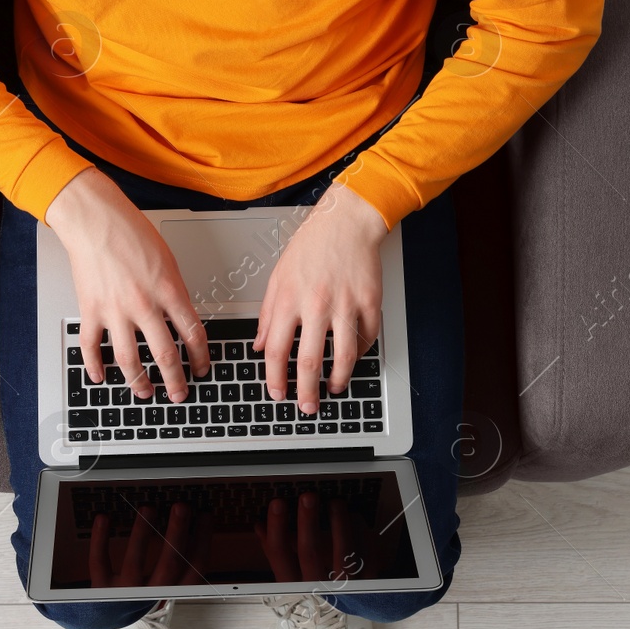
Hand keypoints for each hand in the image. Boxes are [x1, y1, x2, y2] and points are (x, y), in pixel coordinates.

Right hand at [46, 168, 210, 400]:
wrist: (96, 220)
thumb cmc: (131, 232)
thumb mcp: (168, 260)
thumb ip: (174, 292)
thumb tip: (179, 318)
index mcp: (169, 291)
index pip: (193, 334)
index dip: (201, 357)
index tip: (202, 368)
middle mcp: (144, 305)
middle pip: (165, 354)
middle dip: (175, 380)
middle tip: (179, 393)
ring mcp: (115, 311)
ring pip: (129, 359)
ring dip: (139, 382)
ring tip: (145, 392)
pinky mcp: (91, 310)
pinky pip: (91, 346)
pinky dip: (94, 365)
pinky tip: (100, 377)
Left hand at [89, 502, 212, 587]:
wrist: (110, 622)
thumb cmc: (142, 597)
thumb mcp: (165, 585)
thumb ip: (177, 562)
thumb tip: (189, 526)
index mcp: (170, 592)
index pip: (194, 569)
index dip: (202, 542)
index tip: (205, 516)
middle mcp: (150, 594)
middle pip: (169, 565)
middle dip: (177, 534)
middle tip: (181, 507)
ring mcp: (124, 593)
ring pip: (134, 563)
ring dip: (141, 533)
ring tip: (147, 508)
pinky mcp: (100, 588)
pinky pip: (99, 562)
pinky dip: (99, 540)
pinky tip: (104, 518)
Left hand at [252, 181, 387, 414]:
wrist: (347, 222)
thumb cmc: (311, 246)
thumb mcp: (278, 277)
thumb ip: (268, 314)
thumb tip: (259, 346)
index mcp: (289, 299)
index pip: (277, 351)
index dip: (275, 378)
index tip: (278, 393)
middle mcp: (316, 304)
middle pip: (309, 361)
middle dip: (306, 391)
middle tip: (307, 406)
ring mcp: (346, 305)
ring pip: (343, 357)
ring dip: (337, 380)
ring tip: (333, 388)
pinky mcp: (370, 302)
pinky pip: (367, 339)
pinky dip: (361, 354)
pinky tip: (353, 359)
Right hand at [253, 492, 371, 584]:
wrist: (348, 616)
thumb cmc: (316, 591)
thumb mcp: (291, 577)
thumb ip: (276, 552)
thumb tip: (259, 526)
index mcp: (295, 586)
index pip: (281, 556)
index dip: (277, 528)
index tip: (278, 503)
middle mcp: (318, 589)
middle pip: (310, 553)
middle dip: (308, 521)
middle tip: (308, 496)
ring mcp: (345, 588)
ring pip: (343, 554)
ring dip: (339, 524)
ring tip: (335, 503)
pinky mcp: (369, 584)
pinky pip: (367, 555)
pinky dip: (361, 533)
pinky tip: (355, 516)